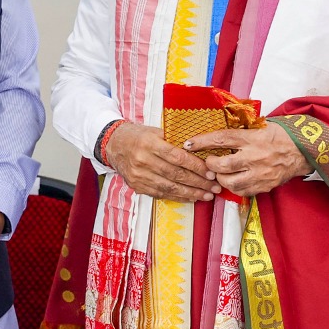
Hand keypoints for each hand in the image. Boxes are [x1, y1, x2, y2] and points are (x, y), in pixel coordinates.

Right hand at [104, 122, 219, 201]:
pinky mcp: (137, 186)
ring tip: (207, 195)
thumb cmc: (139, 135)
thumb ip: (175, 140)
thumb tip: (201, 150)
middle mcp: (143, 160)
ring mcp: (139, 175)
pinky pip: (161, 194)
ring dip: (191, 193)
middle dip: (198, 183)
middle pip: (176, 174)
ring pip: (170, 188)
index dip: (196, 166)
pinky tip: (191, 197)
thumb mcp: (155, 130)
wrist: (113, 144)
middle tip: (215, 187)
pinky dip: (178, 197)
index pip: (177, 157)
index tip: (211, 172)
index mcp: (149, 143)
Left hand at [185, 124, 310, 197]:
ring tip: (220, 173)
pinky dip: (234, 187)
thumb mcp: (262, 126)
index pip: (221, 139)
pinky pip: (242, 191)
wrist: (305, 151)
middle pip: (222, 165)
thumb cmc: (282, 135)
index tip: (189, 143)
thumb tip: (219, 132)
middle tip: (208, 162)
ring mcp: (260, 174)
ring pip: (230, 182)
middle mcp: (255, 156)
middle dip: (209, 165)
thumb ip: (242, 130)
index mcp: (253, 138)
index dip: (202, 141)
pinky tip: (234, 180)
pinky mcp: (264, 186)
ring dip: (220, 179)